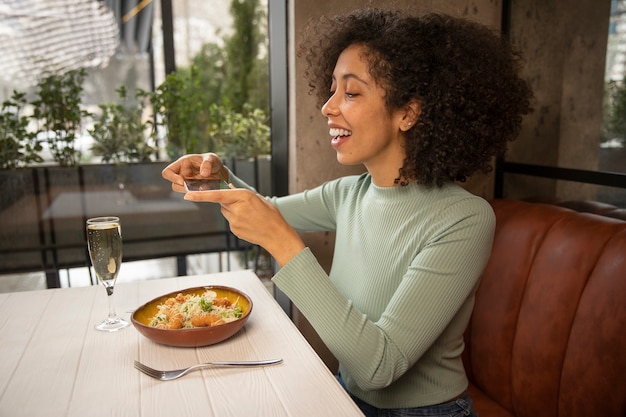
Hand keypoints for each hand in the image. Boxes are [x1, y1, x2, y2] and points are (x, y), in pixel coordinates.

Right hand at [161, 153, 228, 192]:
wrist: (220, 172)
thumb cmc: (212, 162)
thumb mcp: (212, 159)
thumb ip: (208, 164)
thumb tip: (203, 174)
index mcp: (183, 163)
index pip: (168, 172)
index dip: (172, 177)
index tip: (182, 181)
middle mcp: (182, 174)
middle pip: (175, 185)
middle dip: (184, 187)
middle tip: (195, 186)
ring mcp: (188, 183)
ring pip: (183, 191)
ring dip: (191, 191)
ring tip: (202, 187)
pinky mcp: (194, 190)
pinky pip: (192, 194)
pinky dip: (197, 194)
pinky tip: (205, 191)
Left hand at [184, 188, 305, 266]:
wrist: (277, 235)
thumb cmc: (271, 215)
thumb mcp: (259, 199)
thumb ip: (241, 194)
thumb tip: (228, 187)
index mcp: (243, 197)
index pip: (217, 195)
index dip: (201, 196)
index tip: (188, 195)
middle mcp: (236, 209)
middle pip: (223, 203)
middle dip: (230, 203)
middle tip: (247, 207)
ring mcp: (234, 221)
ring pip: (226, 212)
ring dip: (234, 212)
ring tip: (250, 217)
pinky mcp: (234, 230)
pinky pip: (231, 222)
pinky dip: (237, 221)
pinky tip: (249, 224)